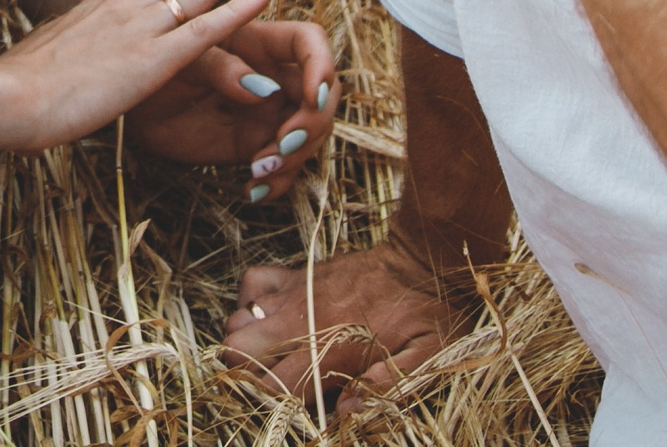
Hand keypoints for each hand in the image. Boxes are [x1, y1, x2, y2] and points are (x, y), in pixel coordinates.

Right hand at [0, 0, 280, 151]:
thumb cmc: (24, 84)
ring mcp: (142, 27)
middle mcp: (131, 3)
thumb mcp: (64, 47)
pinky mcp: (150, 60)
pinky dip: (238, 10)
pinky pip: (204, 31)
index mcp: (111, 0)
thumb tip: (95, 38)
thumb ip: (90, 37)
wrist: (2, 96)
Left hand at [126, 20, 336, 202]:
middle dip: (313, 122)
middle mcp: (273, 75)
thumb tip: (263, 89)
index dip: (322, 64)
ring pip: (310, 132)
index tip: (313, 96)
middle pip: (323, 93)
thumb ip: (221, 67)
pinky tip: (253, 190)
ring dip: (297, 156)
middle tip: (281, 146)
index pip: (309, 41)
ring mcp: (268, 112)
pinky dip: (278, 181)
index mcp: (260, 42)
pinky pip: (284, 165)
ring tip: (259, 170)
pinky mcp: (254, 143)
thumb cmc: (156, 65)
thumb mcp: (183, 60)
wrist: (133, 102)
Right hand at [221, 237, 473, 411]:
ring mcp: (296, 292)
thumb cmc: (429, 311)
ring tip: (268, 353)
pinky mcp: (298, 272)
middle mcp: (303, 320)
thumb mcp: (425, 357)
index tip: (279, 407)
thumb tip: (344, 412)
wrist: (424, 253)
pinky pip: (252, 280)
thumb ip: (386, 387)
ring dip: (245, 341)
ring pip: (237, 320)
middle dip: (243, 373)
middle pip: (238, 351)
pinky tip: (269, 313)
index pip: (273, 386)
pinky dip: (249, 299)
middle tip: (269, 381)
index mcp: (330, 348)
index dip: (266, 403)